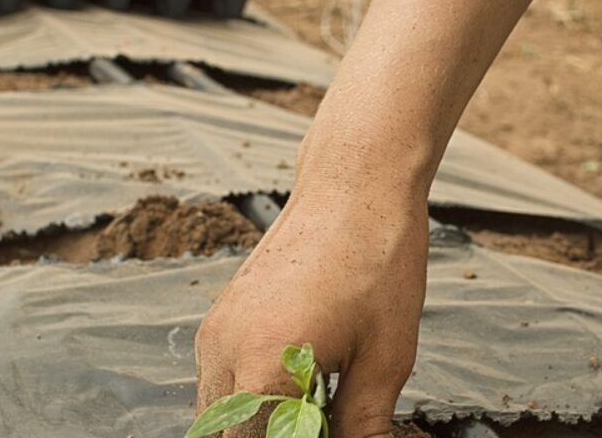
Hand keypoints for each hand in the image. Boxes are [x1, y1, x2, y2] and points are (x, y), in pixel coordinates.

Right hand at [195, 185, 427, 437]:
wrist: (354, 188)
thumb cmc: (376, 260)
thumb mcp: (386, 358)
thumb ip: (362, 424)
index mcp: (264, 362)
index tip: (320, 433)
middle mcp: (224, 347)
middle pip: (224, 434)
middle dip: (264, 437)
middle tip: (317, 426)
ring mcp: (216, 329)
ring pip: (215, 410)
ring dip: (253, 422)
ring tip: (309, 412)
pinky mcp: (220, 316)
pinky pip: (218, 377)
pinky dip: (247, 395)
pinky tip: (294, 387)